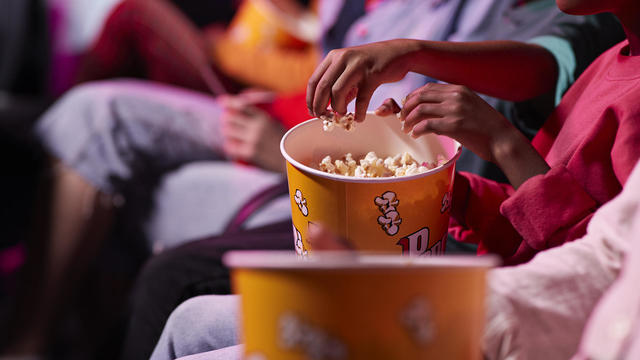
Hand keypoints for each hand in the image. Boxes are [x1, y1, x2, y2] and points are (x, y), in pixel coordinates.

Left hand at [219, 95, 285, 172]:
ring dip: (228, 134)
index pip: (242, 105)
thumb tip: (243, 109)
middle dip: (227, 120)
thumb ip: (260, 118)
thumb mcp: (275, 124)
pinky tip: (234, 148)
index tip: (220, 102)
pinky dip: (230, 147)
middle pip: (230, 117)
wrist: (292, 160)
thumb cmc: (284, 143)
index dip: (229, 102)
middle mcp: (257, 127)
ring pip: (227, 131)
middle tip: (228, 125)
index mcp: (264, 118)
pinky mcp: (250, 153)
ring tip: (232, 137)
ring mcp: (252, 140)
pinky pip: (230, 147)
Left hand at [307, 39, 419, 121]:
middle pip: (323, 87)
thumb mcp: (350, 70)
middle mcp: (343, 58)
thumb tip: (328, 108)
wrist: (398, 53)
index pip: (314, 81)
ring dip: (338, 108)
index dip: (310, 100)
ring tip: (343, 115)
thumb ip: (339, 85)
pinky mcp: (373, 74)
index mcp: (334, 57)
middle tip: (324, 118)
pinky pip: (361, 98)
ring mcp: (358, 65)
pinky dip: (358, 112)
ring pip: (338, 92)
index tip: (313, 112)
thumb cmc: (372, 65)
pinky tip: (359, 118)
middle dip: (320, 106)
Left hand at [379, 83, 549, 187]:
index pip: (428, 88)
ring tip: (406, 129)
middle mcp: (456, 96)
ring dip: (408, 120)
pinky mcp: (454, 125)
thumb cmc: (487, 128)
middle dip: (406, 107)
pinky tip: (415, 135)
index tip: (406, 106)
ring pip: (421, 110)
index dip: (413, 96)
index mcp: (460, 89)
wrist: (503, 140)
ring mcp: (455, 110)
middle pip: (421, 96)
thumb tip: (432, 110)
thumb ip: (454, 103)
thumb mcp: (471, 106)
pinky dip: (417, 130)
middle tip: (401, 118)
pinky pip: (426, 124)